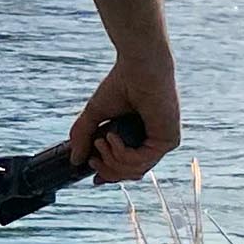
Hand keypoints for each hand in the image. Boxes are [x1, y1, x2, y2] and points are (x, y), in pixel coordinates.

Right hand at [69, 55, 179, 184]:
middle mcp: (155, 141)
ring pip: (134, 171)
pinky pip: (140, 161)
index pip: (130, 166)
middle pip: (131, 174)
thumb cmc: (121, 83)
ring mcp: (163, 142)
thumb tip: (74, 161)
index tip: (93, 178)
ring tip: (101, 140)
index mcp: (142, 136)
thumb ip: (84, 136)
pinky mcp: (169, 141)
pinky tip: (112, 136)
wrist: (139, 65)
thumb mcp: (96, 114)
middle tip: (92, 159)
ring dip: (111, 160)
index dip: (111, 175)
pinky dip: (121, 153)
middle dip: (107, 171)